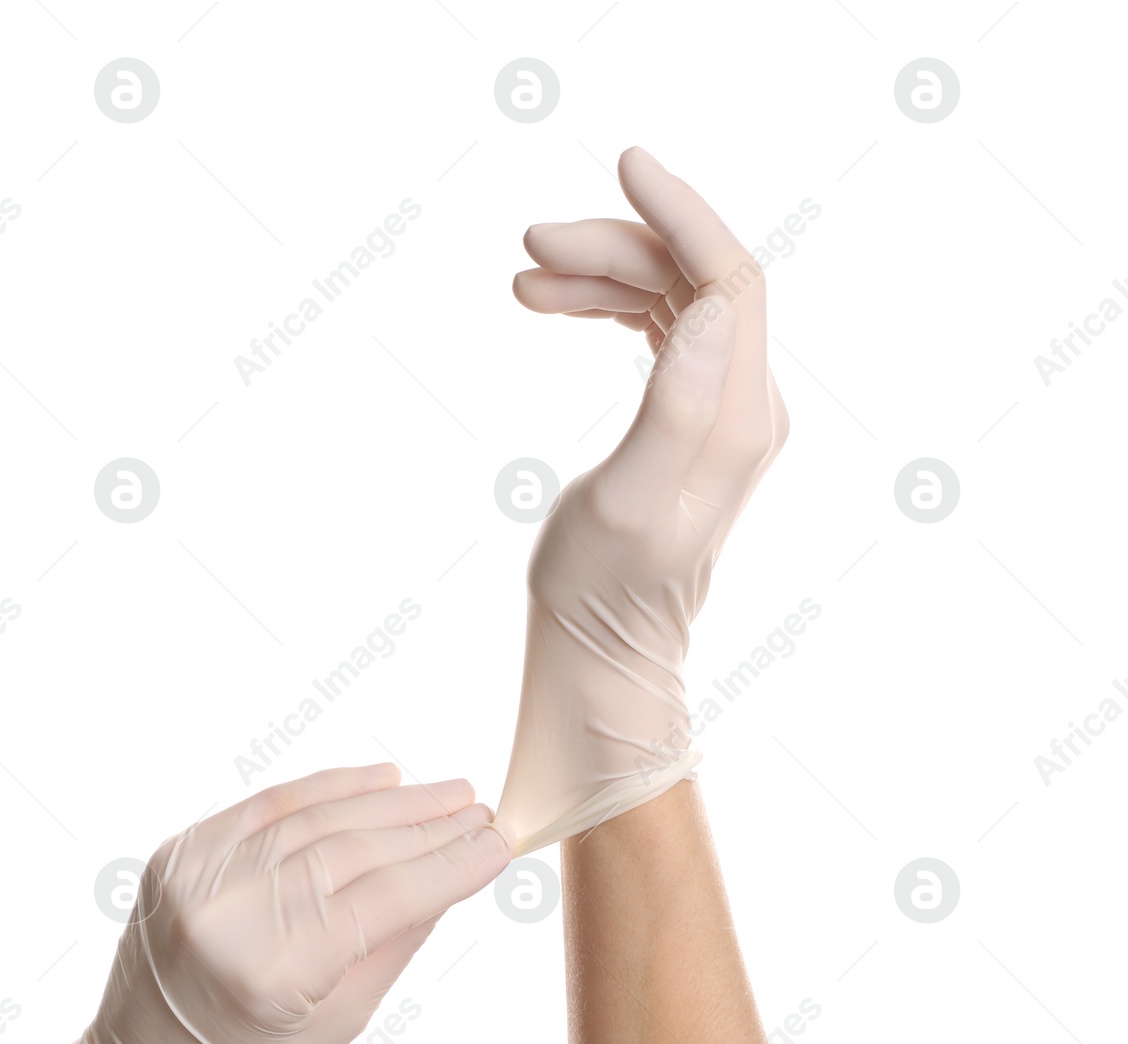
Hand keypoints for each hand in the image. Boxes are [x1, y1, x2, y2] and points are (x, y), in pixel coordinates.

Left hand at [0, 764, 510, 1043]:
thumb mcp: (341, 1024)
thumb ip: (397, 939)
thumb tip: (454, 874)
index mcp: (268, 975)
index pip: (383, 899)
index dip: (450, 867)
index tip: (500, 845)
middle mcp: (225, 914)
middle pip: (351, 849)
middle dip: (427, 828)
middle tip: (482, 812)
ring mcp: (194, 877)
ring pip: (313, 817)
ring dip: (388, 802)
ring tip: (448, 793)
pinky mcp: (178, 854)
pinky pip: (266, 805)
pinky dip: (326, 789)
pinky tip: (380, 781)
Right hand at [496, 148, 788, 854]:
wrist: (603, 652)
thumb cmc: (603, 593)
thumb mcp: (631, 501)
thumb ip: (676, 405)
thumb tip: (714, 304)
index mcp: (741, 418)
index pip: (730, 279)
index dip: (681, 213)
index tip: (621, 164)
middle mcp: (746, 406)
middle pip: (695, 280)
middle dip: (615, 248)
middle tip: (526, 250)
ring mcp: (721, 413)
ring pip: (672, 300)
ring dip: (601, 278)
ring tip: (524, 283)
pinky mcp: (687, 422)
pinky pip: (658, 332)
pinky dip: (606, 309)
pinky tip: (554, 309)